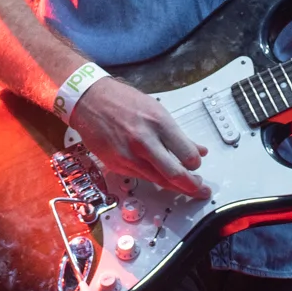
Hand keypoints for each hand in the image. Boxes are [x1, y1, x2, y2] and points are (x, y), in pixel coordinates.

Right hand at [70, 79, 211, 200]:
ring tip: (186, 187)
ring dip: (175, 187)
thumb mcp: (157, 111)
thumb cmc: (124, 102)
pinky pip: (141, 177)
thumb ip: (178, 135)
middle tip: (200, 190)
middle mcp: (144, 141)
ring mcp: (129, 156)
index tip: (198, 166)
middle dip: (191, 186)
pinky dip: (155, 179)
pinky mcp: (117, 165)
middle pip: (174, 174)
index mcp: (158, 123)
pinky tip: (162, 178)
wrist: (90, 100)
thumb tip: (199, 150)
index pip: (187, 154)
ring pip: (158, 180)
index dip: (196, 165)